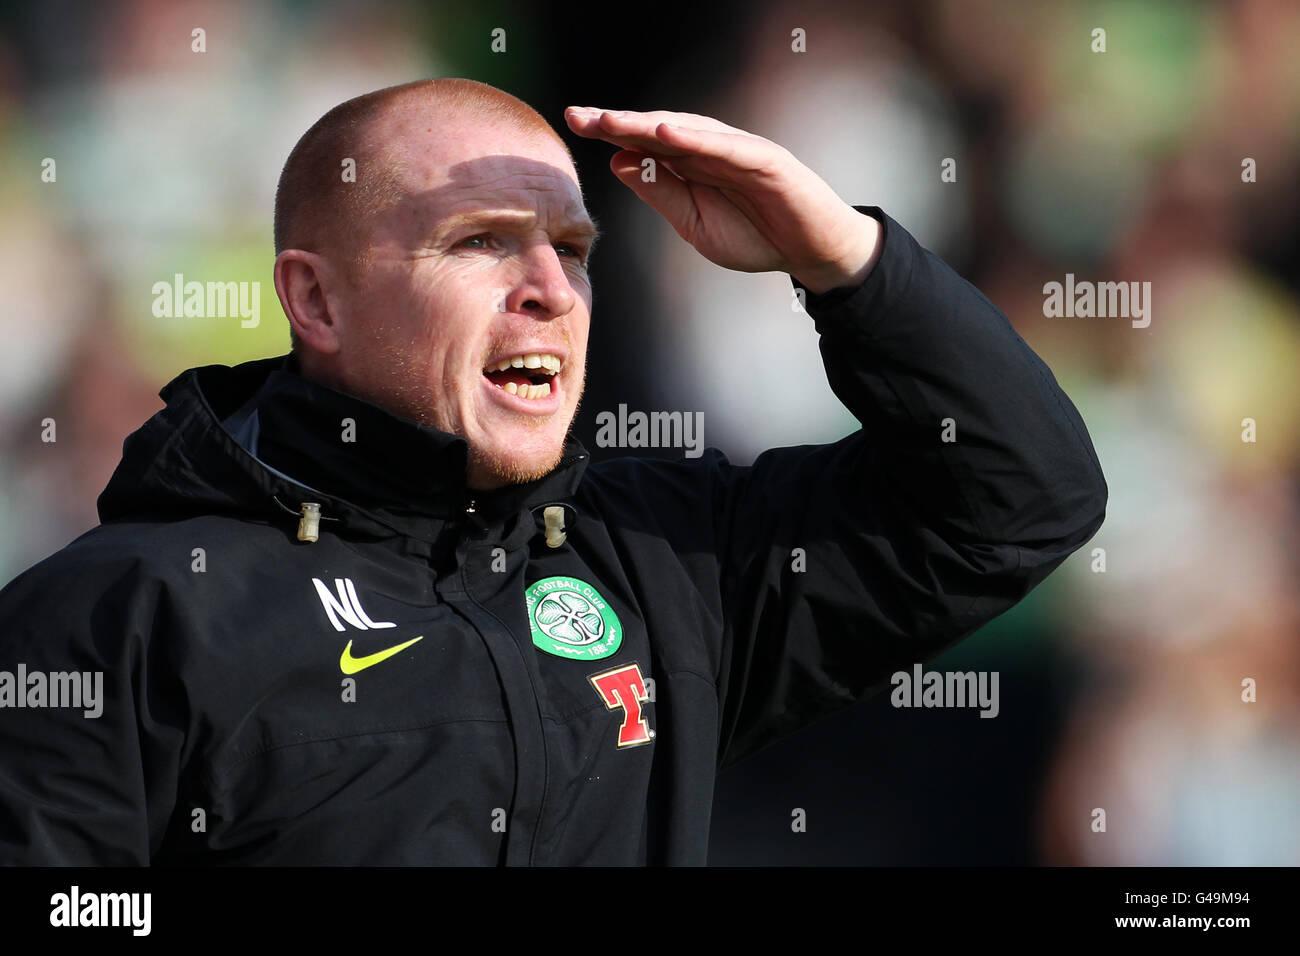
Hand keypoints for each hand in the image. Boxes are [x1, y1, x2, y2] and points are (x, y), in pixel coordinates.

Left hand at [564, 107, 881, 293]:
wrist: (810, 252)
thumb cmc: (756, 236)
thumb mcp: (694, 224)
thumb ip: (660, 192)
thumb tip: (619, 162)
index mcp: (692, 165)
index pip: (645, 142)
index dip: (611, 131)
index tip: (575, 123)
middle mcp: (712, 150)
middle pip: (659, 130)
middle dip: (620, 122)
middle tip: (581, 116)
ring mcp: (739, 151)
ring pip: (689, 131)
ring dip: (650, 125)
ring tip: (614, 121)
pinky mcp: (767, 161)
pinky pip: (728, 148)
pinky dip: (698, 139)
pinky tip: (667, 134)